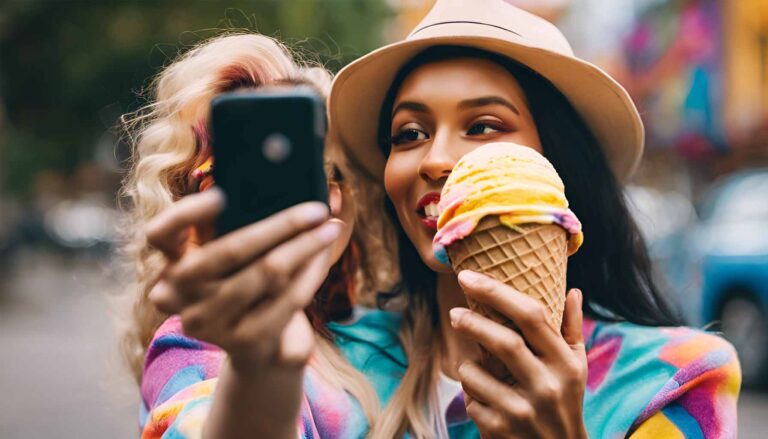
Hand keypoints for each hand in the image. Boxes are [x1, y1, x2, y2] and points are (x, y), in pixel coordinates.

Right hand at [145, 188, 342, 370]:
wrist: (257, 351)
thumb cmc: (248, 288)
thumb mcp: (238, 259)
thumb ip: (250, 225)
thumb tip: (306, 188)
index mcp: (171, 265)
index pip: (159, 235)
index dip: (186, 214)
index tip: (223, 195)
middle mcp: (179, 296)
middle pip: (228, 249)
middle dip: (281, 223)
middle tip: (316, 208)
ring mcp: (209, 322)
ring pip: (268, 271)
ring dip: (306, 245)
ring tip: (330, 227)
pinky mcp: (244, 341)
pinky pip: (289, 297)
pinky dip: (312, 272)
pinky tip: (324, 256)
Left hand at [451, 270, 587, 438]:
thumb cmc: (565, 403)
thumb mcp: (575, 369)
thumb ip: (571, 329)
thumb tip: (573, 291)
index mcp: (565, 364)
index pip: (531, 316)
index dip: (496, 292)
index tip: (468, 276)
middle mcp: (547, 386)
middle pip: (502, 341)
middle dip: (471, 322)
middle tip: (454, 313)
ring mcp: (523, 410)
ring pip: (475, 372)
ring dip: (468, 367)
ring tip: (478, 371)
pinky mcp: (500, 429)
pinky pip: (469, 400)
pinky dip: (471, 396)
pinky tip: (486, 401)